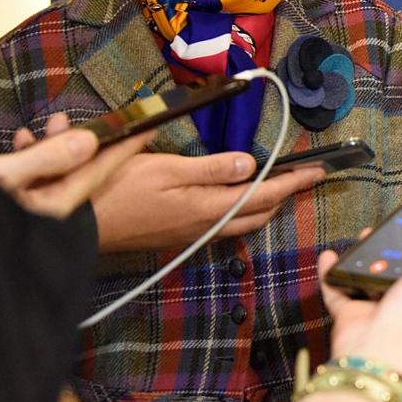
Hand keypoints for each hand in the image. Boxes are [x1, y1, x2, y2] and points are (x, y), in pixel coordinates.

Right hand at [0, 112, 152, 218]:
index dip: (124, 145)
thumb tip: (86, 141)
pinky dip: (28, 159)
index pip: (98, 171)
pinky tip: (23, 142)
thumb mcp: (0, 181)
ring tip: (52, 123)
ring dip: (52, 146)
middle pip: (77, 172)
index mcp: (52, 212)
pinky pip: (28, 183)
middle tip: (95, 117)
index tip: (149, 125)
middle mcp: (45, 217)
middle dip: (84, 141)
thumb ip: (44, 161)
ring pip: (50, 175)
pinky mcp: (9, 215)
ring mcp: (28, 217)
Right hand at [92, 150, 325, 252]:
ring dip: (268, 205)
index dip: (294, 180)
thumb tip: (251, 166)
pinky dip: (244, 213)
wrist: (81, 228)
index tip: (320, 169)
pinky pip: (226, 226)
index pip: (264, 194)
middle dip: (288, 193)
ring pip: (244, 222)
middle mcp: (207, 226)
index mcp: (209, 208)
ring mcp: (194, 234)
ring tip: (283, 187)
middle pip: (260, 212)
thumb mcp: (165, 170)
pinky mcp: (182, 235)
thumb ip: (211, 170)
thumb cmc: (118, 192)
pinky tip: (240, 203)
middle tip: (308, 176)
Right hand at [316, 233, 401, 380]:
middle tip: (388, 227)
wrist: (378, 341)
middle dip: (395, 246)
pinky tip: (330, 256)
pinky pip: (338, 288)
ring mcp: (378, 307)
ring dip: (363, 255)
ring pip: (370, 275)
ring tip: (362, 237)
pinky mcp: (352, 313)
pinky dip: (331, 272)